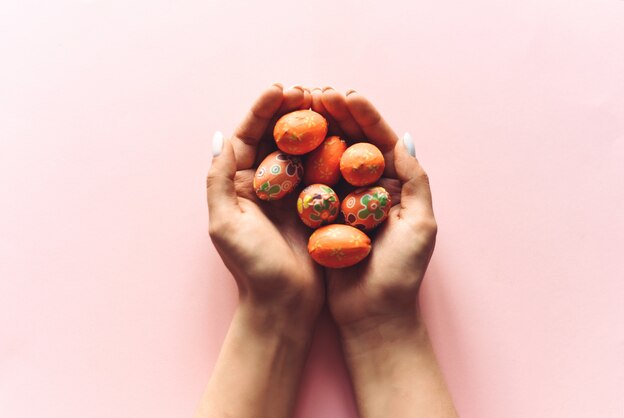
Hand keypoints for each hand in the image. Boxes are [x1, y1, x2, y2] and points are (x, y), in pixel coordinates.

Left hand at [206, 84, 323, 326]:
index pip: (248, 137)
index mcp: (238, 184)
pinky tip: (343, 133)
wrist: (284, 305)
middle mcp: (263, 184)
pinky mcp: (315, 204)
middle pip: (276, 137)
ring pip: (301, 149)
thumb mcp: (224, 224)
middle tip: (309, 92)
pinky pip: (323, 170)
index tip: (280, 89)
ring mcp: (291, 193)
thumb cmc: (253, 268)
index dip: (262, 110)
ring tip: (327, 103)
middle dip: (290, 111)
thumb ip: (218, 179)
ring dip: (313, 125)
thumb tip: (219, 136)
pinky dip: (331, 150)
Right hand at [311, 88, 436, 332]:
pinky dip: (300, 163)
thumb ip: (414, 180)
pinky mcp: (322, 216)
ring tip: (300, 108)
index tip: (346, 95)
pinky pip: (311, 184)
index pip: (380, 142)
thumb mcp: (420, 225)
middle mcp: (370, 190)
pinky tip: (286, 143)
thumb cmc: (400, 274)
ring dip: (316, 133)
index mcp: (396, 187)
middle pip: (353, 144)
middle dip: (337, 117)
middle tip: (316, 93)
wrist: (372, 316)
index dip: (365, 116)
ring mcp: (344, 202)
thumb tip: (405, 138)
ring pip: (329, 158)